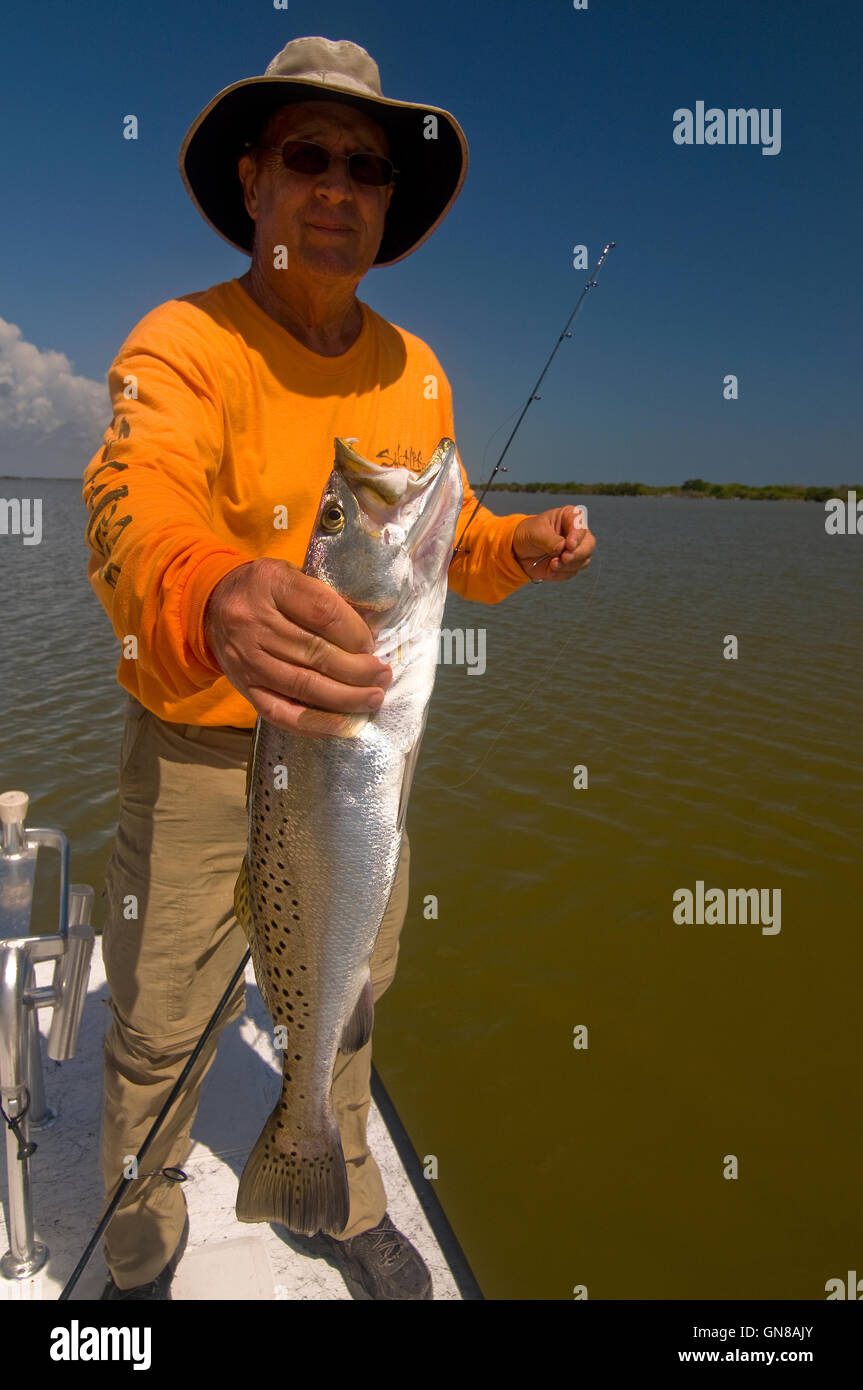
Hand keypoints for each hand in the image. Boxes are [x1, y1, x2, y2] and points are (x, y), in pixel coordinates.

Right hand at [203, 558, 391, 736]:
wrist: (211, 605)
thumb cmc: (265, 590)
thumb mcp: (290, 574)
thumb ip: (324, 597)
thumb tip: (372, 631)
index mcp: (270, 584)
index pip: (322, 612)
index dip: (354, 633)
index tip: (372, 645)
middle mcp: (254, 622)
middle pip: (316, 652)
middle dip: (357, 670)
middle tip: (383, 676)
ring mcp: (246, 659)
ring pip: (303, 686)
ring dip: (345, 698)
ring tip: (373, 698)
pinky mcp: (244, 688)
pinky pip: (282, 713)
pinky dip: (316, 723)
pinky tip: (344, 724)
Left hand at [512, 507, 595, 581]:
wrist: (520, 550)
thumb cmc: (529, 534)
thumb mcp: (535, 533)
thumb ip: (550, 540)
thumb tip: (562, 548)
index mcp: (570, 517)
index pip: (580, 525)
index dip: (577, 536)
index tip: (569, 545)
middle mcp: (577, 534)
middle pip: (588, 545)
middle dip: (577, 554)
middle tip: (564, 558)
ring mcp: (576, 550)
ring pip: (583, 560)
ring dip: (568, 565)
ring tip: (552, 564)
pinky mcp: (571, 565)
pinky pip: (572, 572)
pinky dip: (561, 573)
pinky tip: (550, 570)